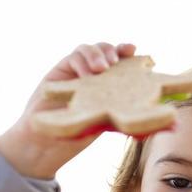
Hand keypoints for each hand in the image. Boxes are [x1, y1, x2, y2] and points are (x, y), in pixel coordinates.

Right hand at [0, 42, 136, 178]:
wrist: (47, 141)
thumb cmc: (76, 136)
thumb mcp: (104, 124)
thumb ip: (117, 115)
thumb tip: (144, 120)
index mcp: (109, 85)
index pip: (121, 63)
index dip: (127, 53)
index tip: (134, 50)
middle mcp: (94, 75)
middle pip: (105, 51)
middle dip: (112, 50)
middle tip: (115, 61)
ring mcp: (77, 71)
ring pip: (89, 49)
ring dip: (97, 54)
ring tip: (102, 68)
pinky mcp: (61, 71)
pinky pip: (73, 58)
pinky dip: (82, 62)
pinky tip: (86, 76)